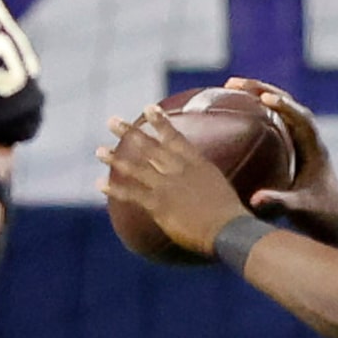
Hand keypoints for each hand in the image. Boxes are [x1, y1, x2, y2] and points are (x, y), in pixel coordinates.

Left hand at [96, 107, 250, 257]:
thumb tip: (228, 191)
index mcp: (198, 164)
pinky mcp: (159, 204)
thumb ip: (218, 188)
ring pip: (135, 167)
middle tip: (112, 121)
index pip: (175, 137)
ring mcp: (167, 185)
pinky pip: (131, 194)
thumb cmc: (238, 217)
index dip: (160, 122)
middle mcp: (179, 170)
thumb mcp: (230, 193)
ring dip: (115, 158)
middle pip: (149, 146)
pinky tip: (100, 184)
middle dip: (129, 132)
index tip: (149, 108)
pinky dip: (115, 188)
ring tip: (99, 150)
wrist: (230, 229)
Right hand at [226, 77, 337, 242]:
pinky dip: (257, 109)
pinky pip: (275, 119)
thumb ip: (279, 203)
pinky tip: (237, 107)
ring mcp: (301, 141)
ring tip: (230, 86)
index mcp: (315, 148)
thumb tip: (255, 200)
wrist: (336, 221)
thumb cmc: (321, 215)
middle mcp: (309, 139)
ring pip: (281, 108)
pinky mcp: (292, 146)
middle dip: (262, 90)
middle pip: (288, 104)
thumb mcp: (299, 209)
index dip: (284, 106)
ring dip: (258, 93)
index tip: (263, 97)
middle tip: (233, 83)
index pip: (301, 118)